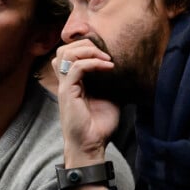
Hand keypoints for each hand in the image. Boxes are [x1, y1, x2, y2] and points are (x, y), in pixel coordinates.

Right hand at [53, 40, 120, 166]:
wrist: (91, 145)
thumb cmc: (99, 127)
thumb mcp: (110, 98)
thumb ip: (110, 81)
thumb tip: (126, 68)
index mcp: (73, 82)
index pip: (69, 54)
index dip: (85, 47)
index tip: (106, 53)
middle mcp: (66, 82)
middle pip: (63, 49)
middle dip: (85, 44)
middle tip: (105, 53)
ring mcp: (65, 87)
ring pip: (65, 54)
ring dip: (88, 50)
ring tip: (105, 58)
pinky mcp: (67, 93)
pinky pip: (76, 67)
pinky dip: (93, 63)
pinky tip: (108, 67)